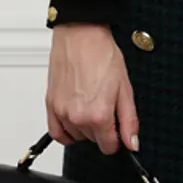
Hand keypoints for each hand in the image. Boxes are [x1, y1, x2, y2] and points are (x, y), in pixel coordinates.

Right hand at [45, 22, 140, 153]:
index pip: (108, 146)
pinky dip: (65, 131)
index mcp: (98, 115)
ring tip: (91, 106)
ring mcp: (61, 112)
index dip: (117, 140)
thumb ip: (129, 121)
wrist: (81, 36)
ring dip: (84, 128)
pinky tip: (74, 121)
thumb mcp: (125, 89)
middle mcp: (77, 117)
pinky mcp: (50, 105)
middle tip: (106, 107)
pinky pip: (56, 132)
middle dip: (102, 130)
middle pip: (93, 141)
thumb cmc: (102, 55)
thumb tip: (132, 143)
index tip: (117, 130)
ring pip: (76, 136)